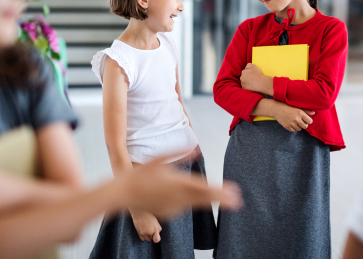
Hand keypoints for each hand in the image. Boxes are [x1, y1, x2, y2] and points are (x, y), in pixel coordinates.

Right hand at [115, 153, 241, 219]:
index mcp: (179, 182)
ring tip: (226, 200)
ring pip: (196, 204)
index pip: (205, 188)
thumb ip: (180, 155)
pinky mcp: (168, 214)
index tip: (234, 191)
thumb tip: (197, 149)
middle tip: (238, 201)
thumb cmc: (141, 174)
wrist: (124, 194)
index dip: (221, 191)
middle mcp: (178, 197)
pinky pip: (184, 207)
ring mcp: (173, 207)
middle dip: (221, 199)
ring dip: (209, 201)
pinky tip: (196, 198)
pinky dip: (192, 202)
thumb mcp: (161, 160)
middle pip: (205, 199)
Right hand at [129, 209, 161, 242]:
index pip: (157, 239)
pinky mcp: (139, 233)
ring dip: (148, 236)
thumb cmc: (148, 215)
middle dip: (153, 235)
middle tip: (151, 228)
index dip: (157, 238)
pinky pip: (142, 239)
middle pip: (152, 238)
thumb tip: (158, 232)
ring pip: (148, 239)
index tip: (157, 235)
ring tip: (148, 229)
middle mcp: (149, 232)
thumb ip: (158, 227)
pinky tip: (144, 231)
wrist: (140, 212)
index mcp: (154, 229)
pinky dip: (144, 237)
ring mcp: (143, 233)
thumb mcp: (156, 220)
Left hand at [240, 64, 272, 94]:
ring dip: (246, 82)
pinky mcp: (244, 88)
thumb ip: (248, 65)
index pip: (244, 72)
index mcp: (243, 72)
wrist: (261, 83)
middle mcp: (241, 77)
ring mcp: (242, 83)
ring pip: (243, 82)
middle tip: (252, 79)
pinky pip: (245, 87)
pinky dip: (247, 87)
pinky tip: (252, 86)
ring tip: (252, 83)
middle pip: (243, 77)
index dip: (248, 73)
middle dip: (246, 78)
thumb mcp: (253, 66)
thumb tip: (245, 67)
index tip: (252, 75)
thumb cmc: (258, 74)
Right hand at [273, 103, 313, 132]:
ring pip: (299, 129)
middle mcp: (296, 119)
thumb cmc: (288, 107)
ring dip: (298, 126)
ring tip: (294, 121)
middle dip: (304, 124)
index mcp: (300, 113)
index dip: (308, 121)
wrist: (277, 109)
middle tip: (300, 121)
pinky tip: (290, 123)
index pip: (310, 121)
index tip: (306, 119)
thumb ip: (306, 111)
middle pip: (305, 126)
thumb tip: (314, 113)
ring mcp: (291, 123)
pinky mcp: (287, 127)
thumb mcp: (297, 107)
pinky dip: (293, 128)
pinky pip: (293, 130)